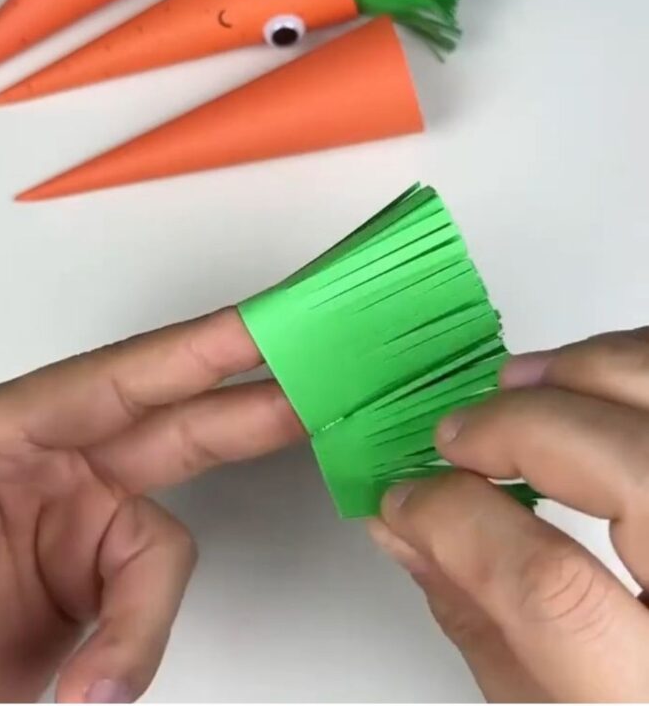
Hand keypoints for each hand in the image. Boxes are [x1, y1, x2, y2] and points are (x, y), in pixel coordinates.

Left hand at [0, 308, 300, 702]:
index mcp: (2, 428)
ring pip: (164, 537)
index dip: (200, 349)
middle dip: (251, 410)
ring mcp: (74, 526)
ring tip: (101, 672)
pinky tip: (94, 683)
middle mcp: (51, 464)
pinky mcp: (89, 588)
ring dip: (150, 602)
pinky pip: (146, 601)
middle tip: (321, 389)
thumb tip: (101, 511)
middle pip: (173, 425)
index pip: (119, 375)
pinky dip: (135, 643)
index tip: (264, 328)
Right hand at [369, 328, 648, 701]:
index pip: (553, 586)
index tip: (411, 497)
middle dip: (525, 426)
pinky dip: (625, 362)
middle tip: (459, 436)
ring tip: (517, 387)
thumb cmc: (636, 693)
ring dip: (581, 372)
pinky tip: (585, 381)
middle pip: (630, 466)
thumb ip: (480, 616)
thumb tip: (406, 524)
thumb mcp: (552, 703)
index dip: (462, 523)